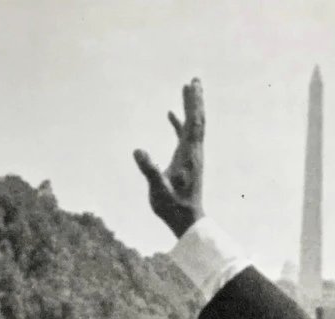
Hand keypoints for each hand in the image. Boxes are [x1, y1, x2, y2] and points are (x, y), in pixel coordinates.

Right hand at [134, 78, 204, 236]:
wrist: (187, 222)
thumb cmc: (173, 208)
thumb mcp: (158, 190)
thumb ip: (149, 170)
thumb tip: (137, 150)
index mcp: (189, 155)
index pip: (193, 123)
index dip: (193, 103)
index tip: (192, 85)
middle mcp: (194, 152)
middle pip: (197, 120)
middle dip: (196, 100)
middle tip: (195, 80)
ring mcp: (191, 156)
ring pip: (193, 126)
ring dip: (190, 108)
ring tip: (187, 88)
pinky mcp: (186, 161)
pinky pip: (184, 136)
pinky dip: (179, 124)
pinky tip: (171, 115)